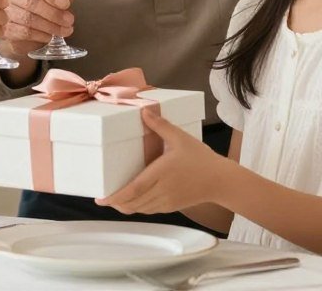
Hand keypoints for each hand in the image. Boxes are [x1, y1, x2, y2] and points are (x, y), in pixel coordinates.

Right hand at [0, 0, 75, 58]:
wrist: (18, 22)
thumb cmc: (37, 2)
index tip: (65, 3)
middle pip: (31, 1)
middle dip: (54, 13)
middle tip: (69, 20)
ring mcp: (3, 10)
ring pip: (27, 18)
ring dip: (50, 26)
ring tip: (64, 30)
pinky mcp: (4, 27)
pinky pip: (23, 32)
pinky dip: (39, 35)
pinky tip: (49, 35)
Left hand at [97, 112, 227, 214]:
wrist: (220, 181)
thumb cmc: (200, 158)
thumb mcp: (180, 138)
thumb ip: (161, 125)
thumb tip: (144, 111)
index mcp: (160, 174)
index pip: (133, 189)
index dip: (115, 196)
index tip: (101, 198)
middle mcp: (161, 191)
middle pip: (132, 203)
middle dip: (116, 203)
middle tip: (104, 197)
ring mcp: (166, 201)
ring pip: (139, 209)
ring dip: (125, 206)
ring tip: (115, 199)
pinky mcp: (171, 207)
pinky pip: (149, 210)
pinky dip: (138, 207)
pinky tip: (134, 200)